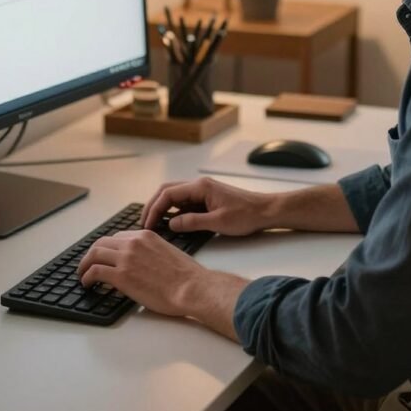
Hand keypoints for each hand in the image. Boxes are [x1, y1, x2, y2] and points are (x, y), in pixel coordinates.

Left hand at [77, 229, 208, 316]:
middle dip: (92, 254)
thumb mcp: (166, 252)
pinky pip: (95, 271)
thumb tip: (141, 263)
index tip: (104, 256)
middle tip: (87, 264)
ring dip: (84, 265)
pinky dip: (86, 276)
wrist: (191, 287)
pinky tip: (87, 283)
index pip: (117, 237)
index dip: (107, 248)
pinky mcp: (121, 276)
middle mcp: (133, 243)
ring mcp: (126, 258)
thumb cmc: (186, 276)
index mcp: (145, 236)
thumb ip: (150, 252)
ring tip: (82, 275)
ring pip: (94, 255)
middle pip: (102, 243)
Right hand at [141, 177, 272, 235]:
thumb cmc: (246, 215)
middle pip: (168, 191)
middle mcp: (200, 185)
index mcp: (200, 187)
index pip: (168, 194)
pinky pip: (186, 203)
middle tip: (144, 223)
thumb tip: (171, 224)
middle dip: (153, 206)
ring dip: (163, 208)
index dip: (154, 209)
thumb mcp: (218, 222)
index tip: (148, 224)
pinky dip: (175, 212)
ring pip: (176, 196)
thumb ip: (192, 222)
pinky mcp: (208, 199)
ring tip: (154, 225)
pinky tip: (172, 224)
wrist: (266, 211)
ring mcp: (204, 191)